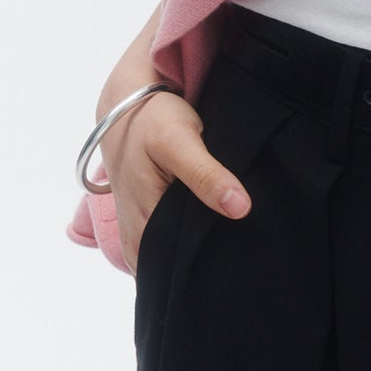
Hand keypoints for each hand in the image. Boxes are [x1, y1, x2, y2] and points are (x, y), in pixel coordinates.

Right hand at [99, 83, 250, 275]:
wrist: (128, 101)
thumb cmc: (152, 119)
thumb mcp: (180, 141)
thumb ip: (207, 175)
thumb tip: (241, 208)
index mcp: (144, 227)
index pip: (179, 269)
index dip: (210, 264)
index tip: (239, 255)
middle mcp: (136, 238)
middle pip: (176, 266)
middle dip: (206, 259)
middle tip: (242, 246)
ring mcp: (138, 231)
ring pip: (172, 256)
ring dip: (196, 248)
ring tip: (228, 234)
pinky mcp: (145, 219)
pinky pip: (168, 243)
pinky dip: (187, 237)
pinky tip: (210, 222)